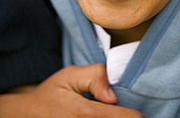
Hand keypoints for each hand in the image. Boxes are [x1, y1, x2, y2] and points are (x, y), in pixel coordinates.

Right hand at [0, 64, 146, 116]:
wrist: (27, 114)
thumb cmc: (51, 94)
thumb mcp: (70, 75)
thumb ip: (95, 76)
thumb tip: (113, 95)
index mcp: (86, 113)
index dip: (139, 117)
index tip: (142, 113)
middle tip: (131, 113)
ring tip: (117, 113)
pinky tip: (107, 117)